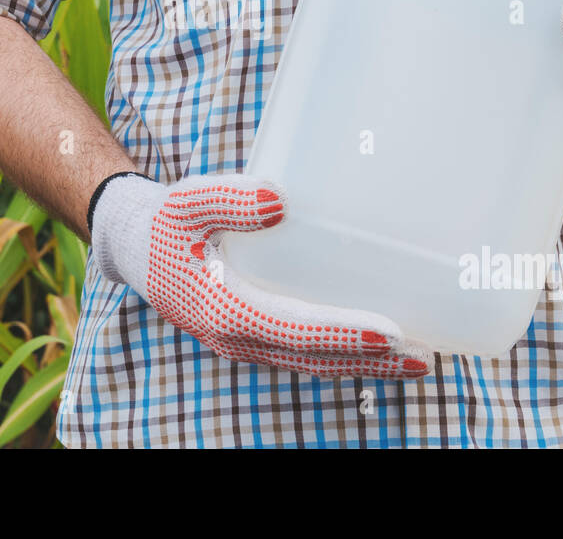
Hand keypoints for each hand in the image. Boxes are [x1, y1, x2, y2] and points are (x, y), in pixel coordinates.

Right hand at [89, 172, 434, 377]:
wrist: (137, 248)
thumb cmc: (166, 221)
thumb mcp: (187, 201)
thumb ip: (228, 199)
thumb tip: (279, 200)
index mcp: (222, 309)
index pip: (293, 329)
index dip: (342, 332)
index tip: (388, 332)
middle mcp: (237, 337)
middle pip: (315, 357)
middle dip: (371, 360)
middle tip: (424, 357)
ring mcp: (245, 343)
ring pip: (313, 363)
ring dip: (365, 364)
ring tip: (417, 360)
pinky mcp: (253, 337)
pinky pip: (304, 356)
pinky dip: (343, 355)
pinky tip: (377, 347)